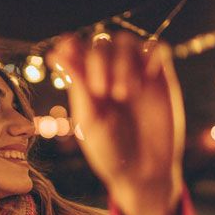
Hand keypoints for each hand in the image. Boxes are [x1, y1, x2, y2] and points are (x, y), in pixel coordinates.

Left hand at [47, 32, 184, 214]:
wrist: (143, 172)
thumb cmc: (110, 151)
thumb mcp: (90, 119)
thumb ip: (78, 83)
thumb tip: (55, 53)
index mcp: (85, 84)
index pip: (76, 50)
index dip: (71, 44)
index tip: (67, 46)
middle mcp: (109, 74)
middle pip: (102, 43)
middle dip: (99, 60)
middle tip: (103, 91)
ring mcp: (135, 74)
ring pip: (128, 41)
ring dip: (123, 61)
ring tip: (124, 93)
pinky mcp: (160, 78)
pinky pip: (158, 48)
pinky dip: (151, 54)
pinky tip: (148, 78)